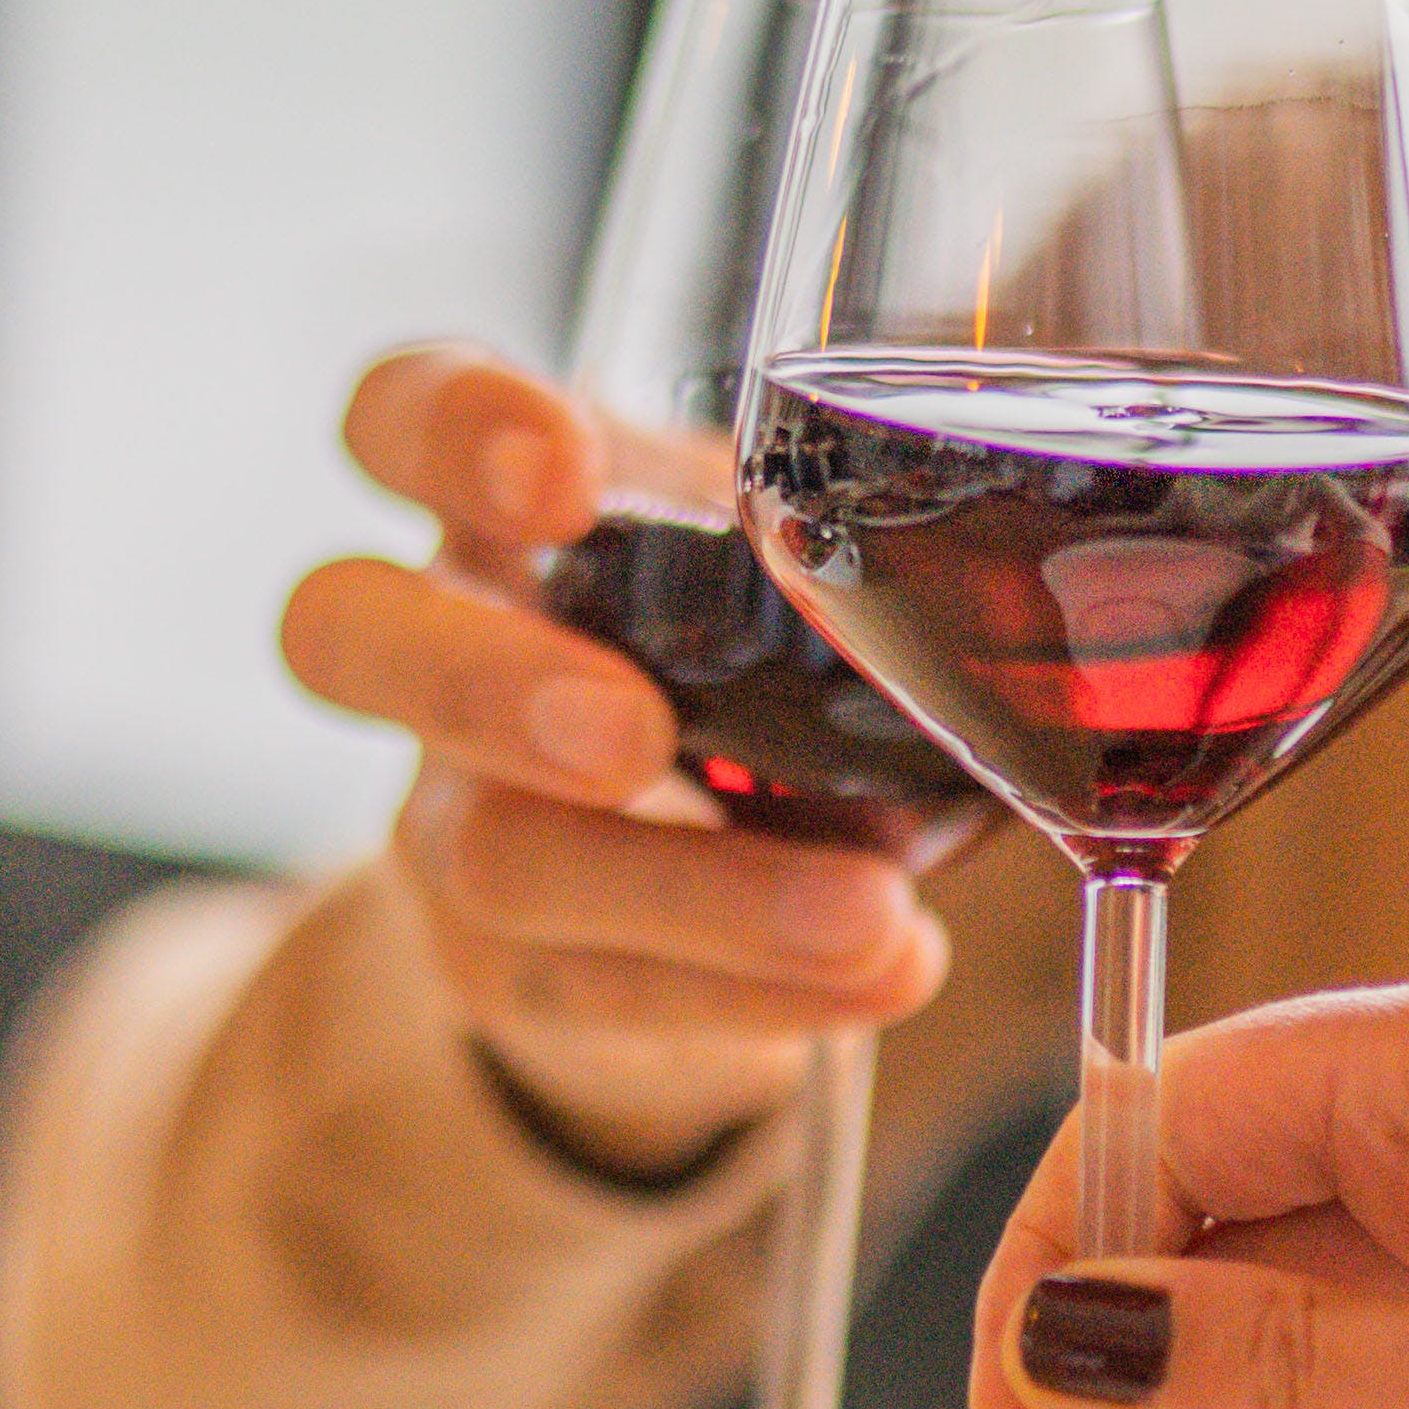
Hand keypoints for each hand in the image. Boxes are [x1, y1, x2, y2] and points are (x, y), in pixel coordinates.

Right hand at [277, 346, 950, 1178]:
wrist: (668, 876)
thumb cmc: (745, 652)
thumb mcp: (781, 565)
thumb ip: (854, 542)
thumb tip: (1062, 552)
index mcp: (504, 504)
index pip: (402, 413)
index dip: (454, 430)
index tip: (558, 471)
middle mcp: (439, 649)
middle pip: (345, 632)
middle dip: (483, 681)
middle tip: (629, 734)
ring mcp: (450, 821)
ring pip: (493, 857)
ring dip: (693, 891)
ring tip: (869, 914)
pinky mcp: (511, 972)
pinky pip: (605, 996)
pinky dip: (755, 994)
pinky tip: (881, 976)